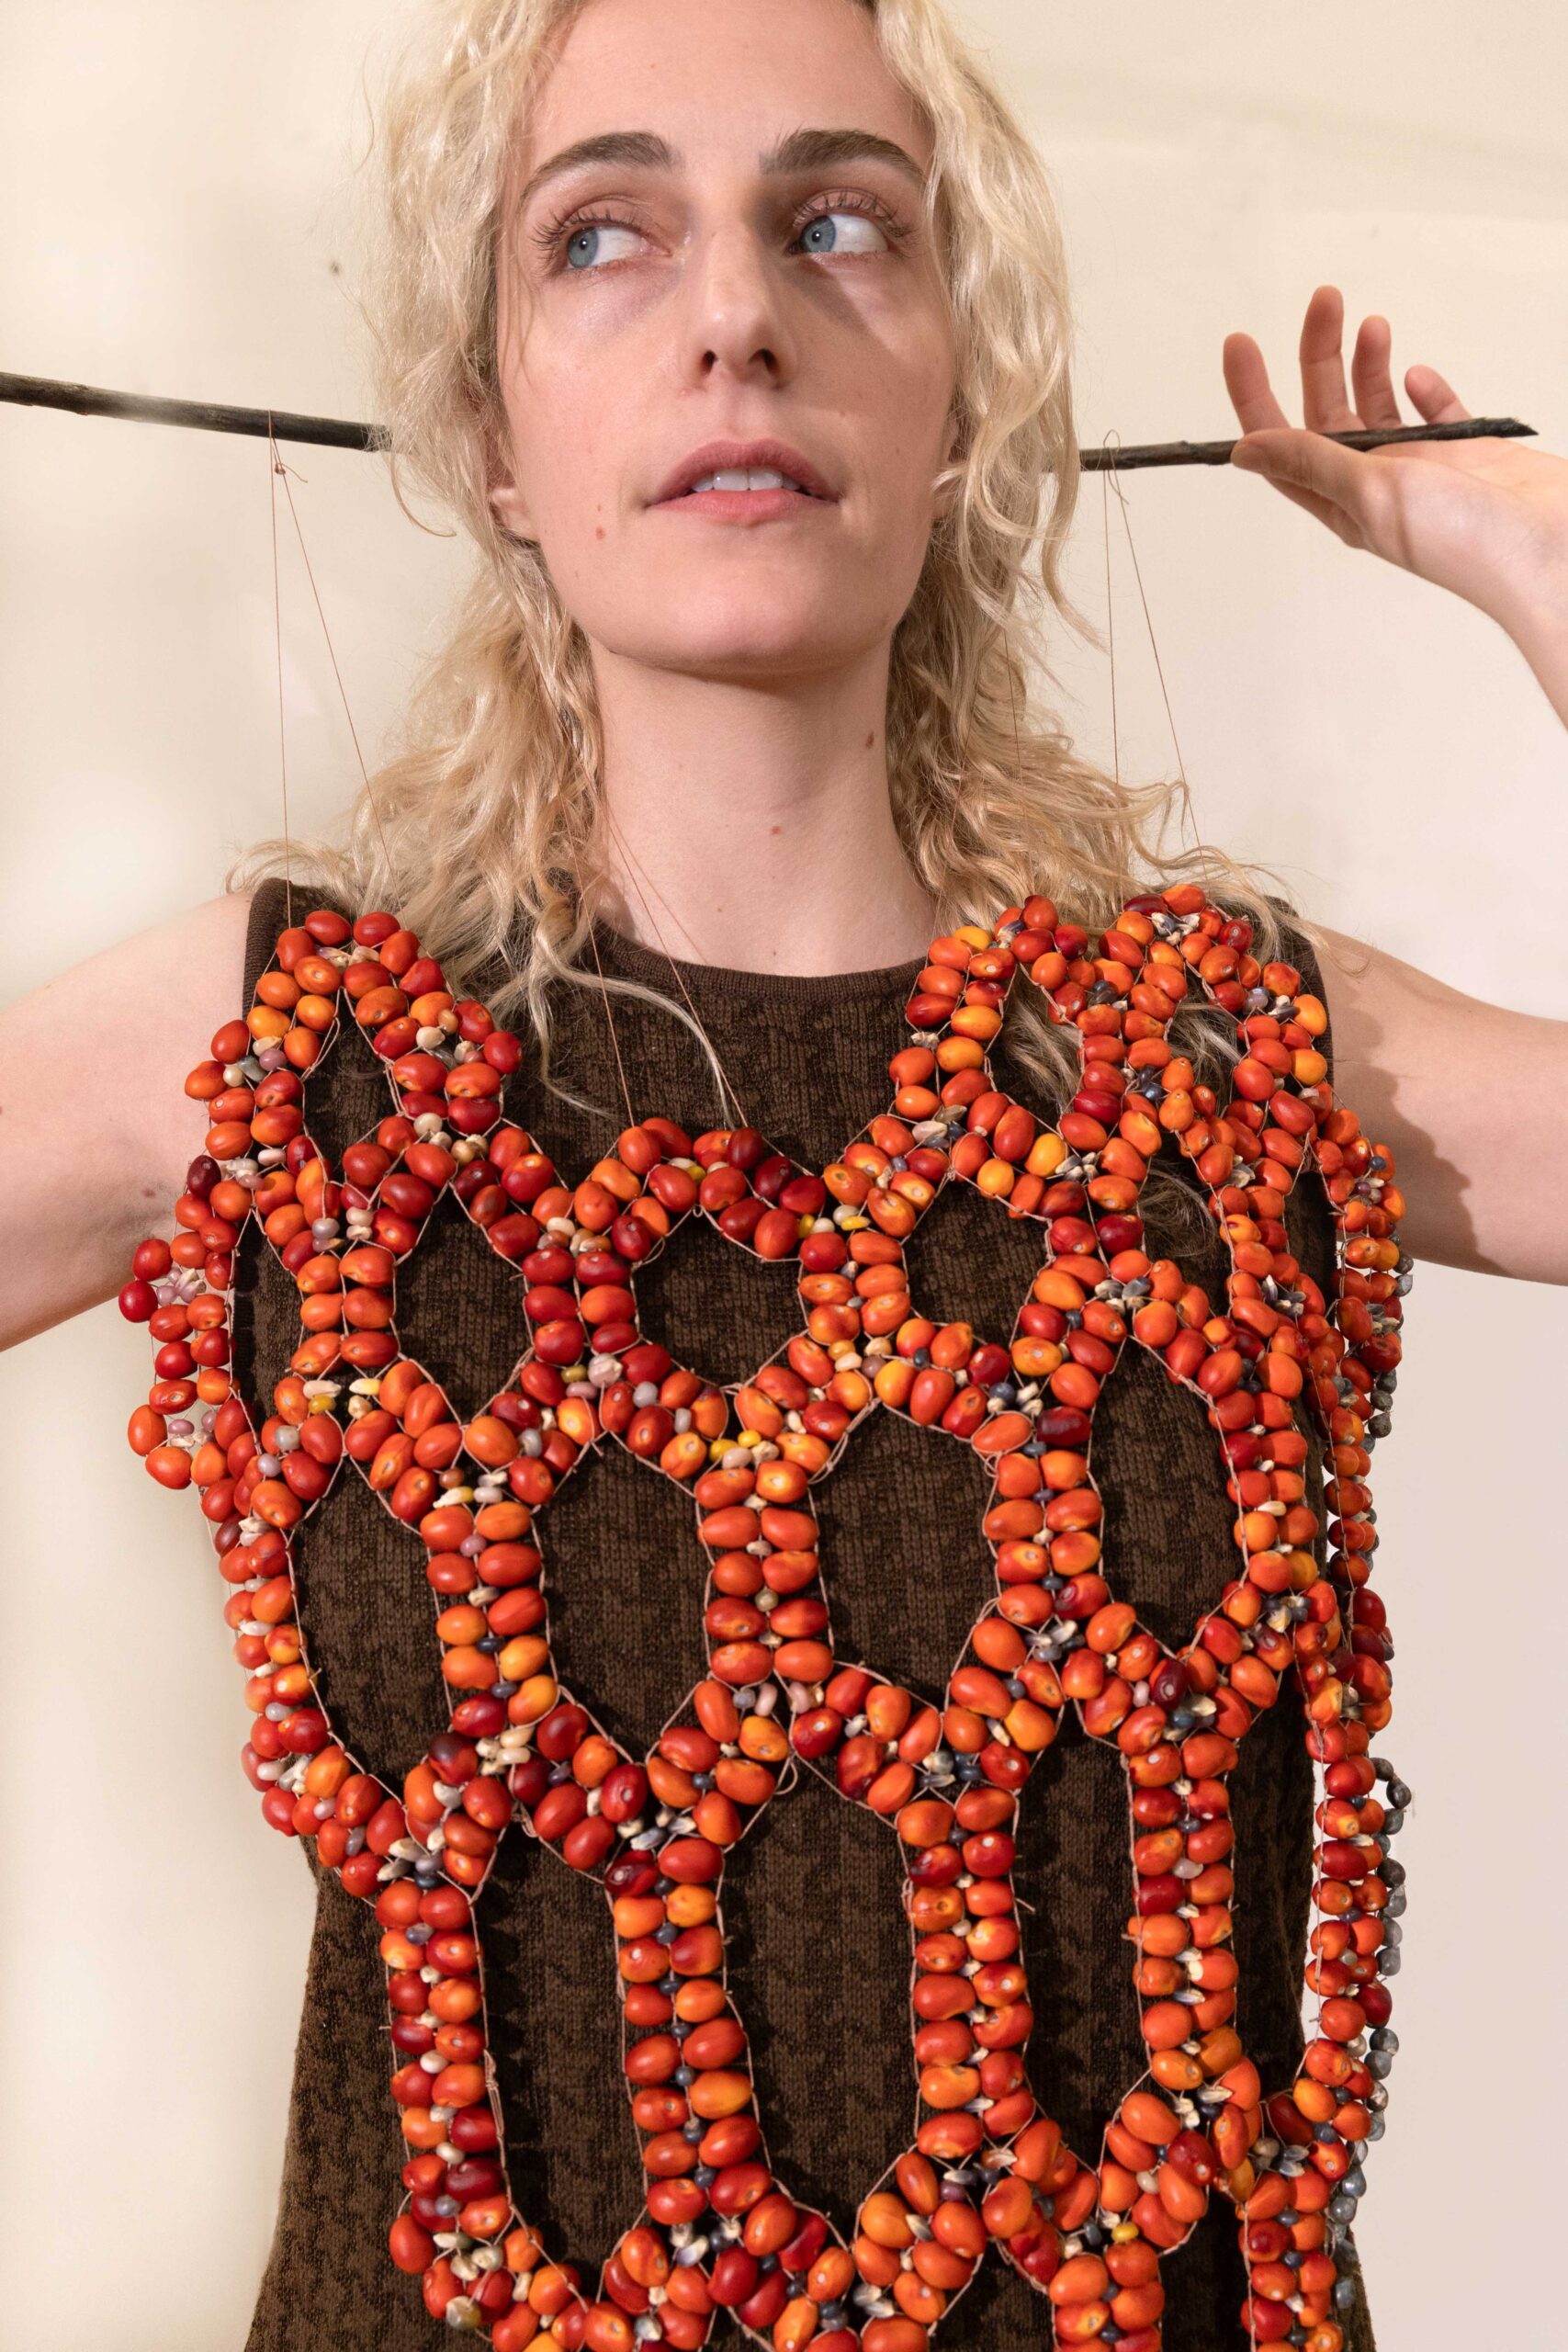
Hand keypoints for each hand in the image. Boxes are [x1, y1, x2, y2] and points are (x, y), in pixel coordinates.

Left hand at [1223, 284, 1567, 637]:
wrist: (1549, 551)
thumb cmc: (1461, 540)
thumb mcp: (1372, 493)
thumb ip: (1313, 462)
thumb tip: (1244, 450)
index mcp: (1342, 503)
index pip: (1281, 446)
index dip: (1254, 396)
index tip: (1241, 343)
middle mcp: (1376, 485)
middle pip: (1329, 412)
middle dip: (1320, 355)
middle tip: (1326, 299)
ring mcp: (1423, 468)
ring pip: (1380, 405)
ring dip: (1370, 364)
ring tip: (1373, 324)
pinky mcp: (1468, 452)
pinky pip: (1437, 413)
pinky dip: (1426, 391)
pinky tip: (1418, 376)